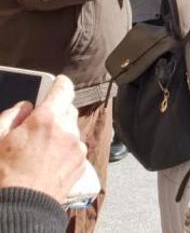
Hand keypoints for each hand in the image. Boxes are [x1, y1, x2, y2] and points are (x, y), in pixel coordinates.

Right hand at [0, 76, 86, 202]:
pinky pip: (76, 148)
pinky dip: (66, 149)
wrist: (21, 207)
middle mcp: (67, 130)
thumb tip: (26, 107)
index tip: (56, 83)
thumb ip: (12, 115)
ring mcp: (77, 148)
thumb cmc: (4, 174)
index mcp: (46, 119)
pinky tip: (49, 161)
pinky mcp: (82, 164)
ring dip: (61, 132)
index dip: (58, 84)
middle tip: (38, 125)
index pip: (62, 89)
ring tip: (40, 149)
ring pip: (73, 130)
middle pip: (68, 110)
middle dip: (55, 113)